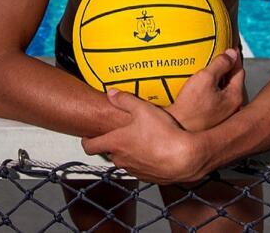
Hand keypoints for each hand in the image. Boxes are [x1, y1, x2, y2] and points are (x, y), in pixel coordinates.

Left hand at [82, 89, 209, 183]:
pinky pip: (139, 168)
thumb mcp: (143, 109)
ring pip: (124, 160)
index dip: (86, 140)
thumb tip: (111, 93)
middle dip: (112, 143)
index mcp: (115, 143)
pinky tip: (153, 151)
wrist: (184, 158)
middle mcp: (121, 159)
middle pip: (108, 152)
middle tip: (119, 133)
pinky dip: (142, 160)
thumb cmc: (163, 133)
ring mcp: (133, 170)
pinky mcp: (147, 177)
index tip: (88, 135)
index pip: (89, 146)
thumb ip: (124, 99)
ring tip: (140, 140)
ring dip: (128, 152)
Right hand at [166, 48, 244, 131]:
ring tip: (210, 73)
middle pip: (233, 82)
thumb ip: (220, 64)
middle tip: (220, 59)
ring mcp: (224, 117)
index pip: (239, 71)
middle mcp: (234, 108)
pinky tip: (202, 90)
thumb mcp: (205, 78)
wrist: (177, 130)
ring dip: (220, 82)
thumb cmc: (190, 106)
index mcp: (235, 97)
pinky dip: (213, 92)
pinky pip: (217, 101)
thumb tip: (232, 53)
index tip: (229, 49)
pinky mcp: (213, 121)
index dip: (234, 58)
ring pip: (225, 92)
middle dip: (228, 70)